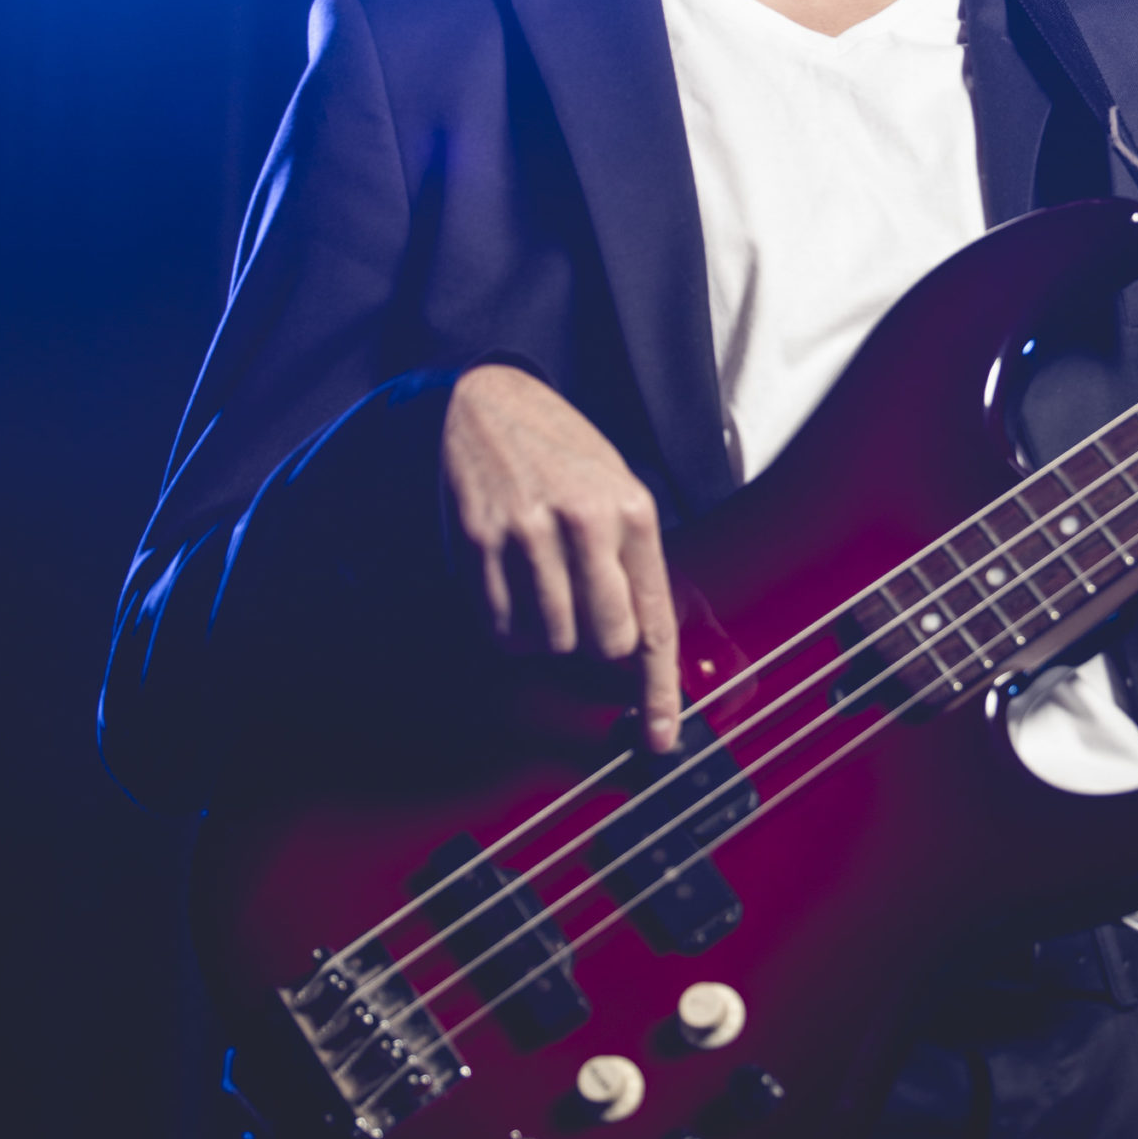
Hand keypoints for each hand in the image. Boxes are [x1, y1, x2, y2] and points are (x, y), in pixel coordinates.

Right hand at [441, 363, 681, 749]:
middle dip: (598, 643)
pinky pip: (501, 628)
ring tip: (547, 585)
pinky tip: (515, 585)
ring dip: (551, 633)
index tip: (658, 736)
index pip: (652, 623)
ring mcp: (526, 536)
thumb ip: (636, 566)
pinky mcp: (479, 546)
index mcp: (632, 512)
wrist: (492, 402)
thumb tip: (644, 647)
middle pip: (603, 643)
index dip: (657, 691)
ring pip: (550, 642)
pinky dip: (511, 626)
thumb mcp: (621, 492)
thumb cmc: (566, 454)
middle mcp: (583, 525)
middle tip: (587, 607)